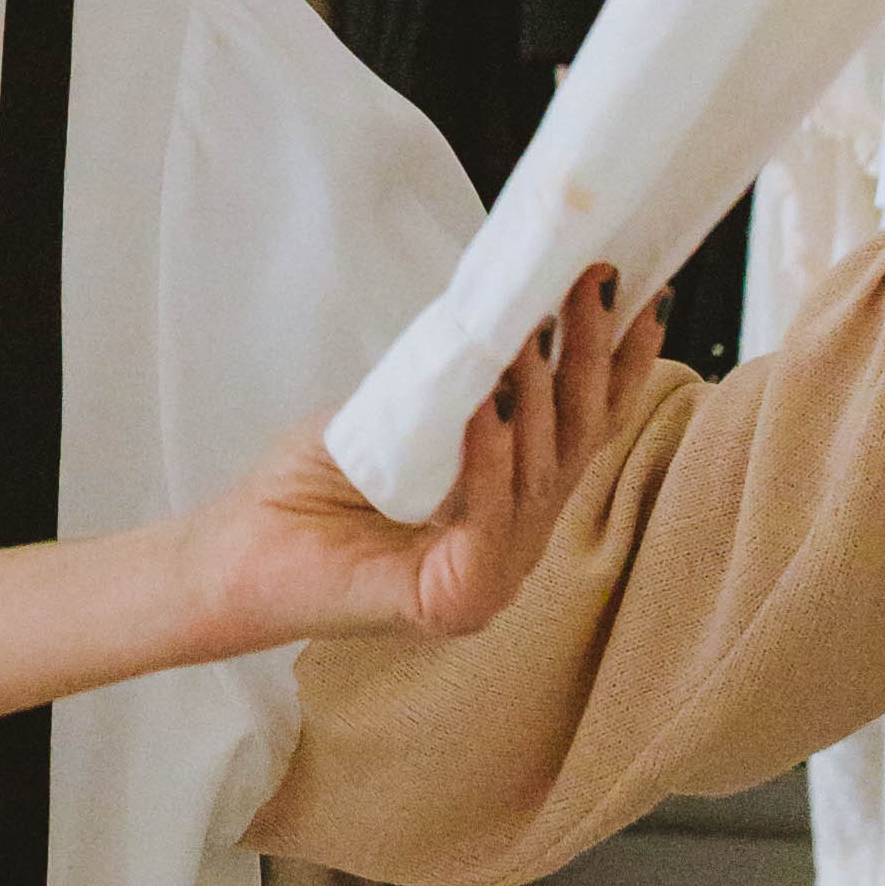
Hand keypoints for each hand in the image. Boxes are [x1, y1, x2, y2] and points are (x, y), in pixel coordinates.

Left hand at [189, 270, 664, 656]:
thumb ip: (457, 381)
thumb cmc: (311, 486)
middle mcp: (517, 543)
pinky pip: (488, 519)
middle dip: (590, 357)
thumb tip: (510, 309)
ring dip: (541, 393)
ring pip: (539, 474)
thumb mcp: (400, 413)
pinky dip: (490, 458)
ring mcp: (494, 578)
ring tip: (536, 325)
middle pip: (577, 443)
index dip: (621, 366)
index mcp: (513, 502)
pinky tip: (489, 406)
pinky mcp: (456, 602)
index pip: (586, 430)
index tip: (646, 295)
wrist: (237, 552)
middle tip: (594, 283)